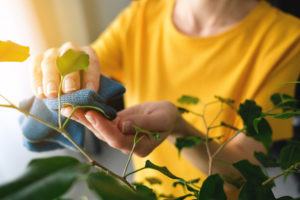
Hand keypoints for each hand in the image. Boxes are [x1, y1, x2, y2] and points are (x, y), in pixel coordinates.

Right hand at [30, 42, 100, 97]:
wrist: (61, 85)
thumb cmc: (80, 87)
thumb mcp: (87, 90)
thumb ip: (85, 97)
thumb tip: (78, 108)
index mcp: (88, 55)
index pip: (91, 63)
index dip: (91, 77)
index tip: (91, 90)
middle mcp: (70, 50)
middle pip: (70, 59)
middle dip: (70, 75)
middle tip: (69, 90)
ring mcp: (52, 53)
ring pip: (50, 62)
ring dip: (51, 79)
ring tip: (52, 94)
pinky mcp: (37, 59)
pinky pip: (35, 68)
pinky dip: (37, 82)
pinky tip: (41, 94)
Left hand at [61, 101, 179, 156]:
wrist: (166, 115)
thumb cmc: (167, 116)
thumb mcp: (161, 118)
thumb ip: (144, 124)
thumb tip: (123, 125)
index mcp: (140, 147)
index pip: (118, 140)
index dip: (104, 128)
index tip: (92, 114)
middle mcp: (127, 145)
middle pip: (104, 136)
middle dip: (88, 122)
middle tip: (71, 109)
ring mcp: (120, 136)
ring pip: (99, 130)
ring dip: (84, 118)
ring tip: (68, 107)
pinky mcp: (116, 127)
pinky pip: (102, 122)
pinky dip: (90, 115)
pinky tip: (78, 107)